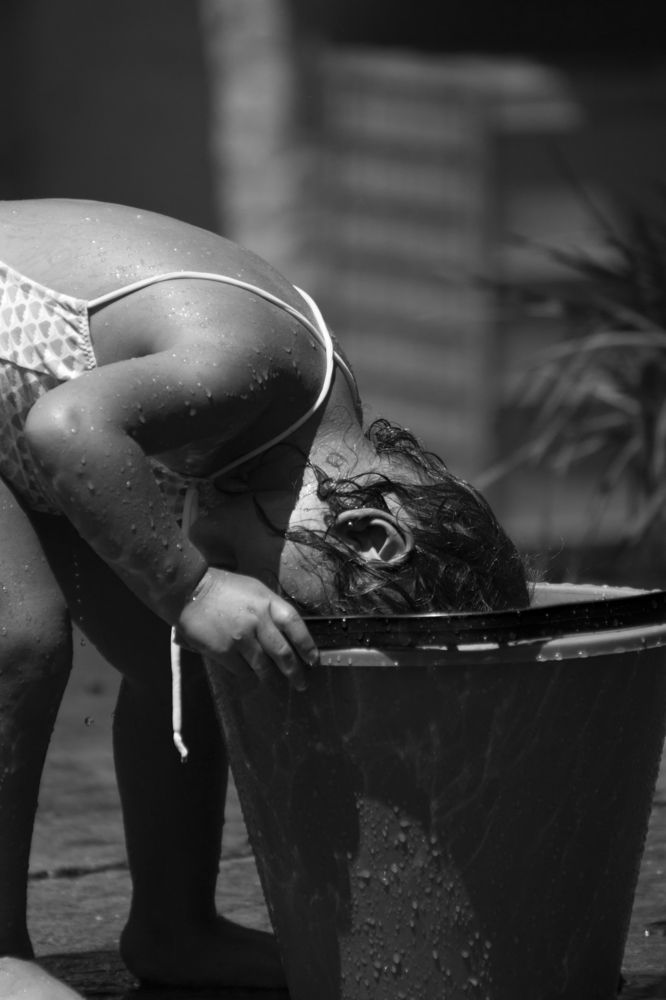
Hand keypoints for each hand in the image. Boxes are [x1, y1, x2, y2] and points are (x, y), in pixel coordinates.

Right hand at [175, 568, 317, 690]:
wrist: (189, 592)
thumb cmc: (224, 589)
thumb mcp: (254, 590)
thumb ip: (270, 609)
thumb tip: (286, 632)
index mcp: (267, 602)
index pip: (295, 625)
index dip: (307, 645)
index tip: (313, 660)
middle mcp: (258, 620)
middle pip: (283, 652)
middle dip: (295, 672)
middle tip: (301, 684)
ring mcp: (241, 638)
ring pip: (264, 666)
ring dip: (273, 679)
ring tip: (279, 687)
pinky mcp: (224, 652)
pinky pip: (243, 670)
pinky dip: (250, 676)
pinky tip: (253, 678)